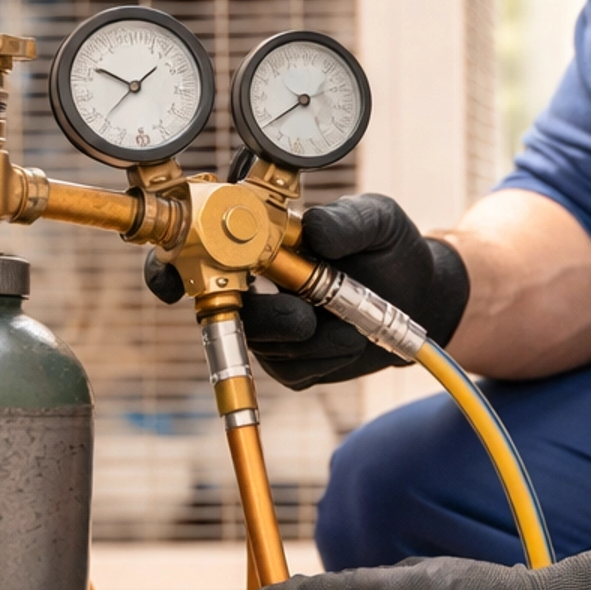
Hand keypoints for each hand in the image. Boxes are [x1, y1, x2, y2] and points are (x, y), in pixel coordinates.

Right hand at [147, 193, 470, 388]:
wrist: (420, 296)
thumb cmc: (387, 248)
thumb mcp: (378, 221)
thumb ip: (347, 220)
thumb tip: (315, 230)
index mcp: (254, 237)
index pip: (190, 252)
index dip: (170, 270)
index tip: (177, 285)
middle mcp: (250, 284)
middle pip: (218, 309)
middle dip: (264, 319)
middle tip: (304, 318)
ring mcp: (267, 327)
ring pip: (263, 343)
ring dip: (312, 339)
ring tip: (351, 323)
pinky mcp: (289, 362)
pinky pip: (291, 369)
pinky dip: (327, 356)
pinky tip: (350, 338)